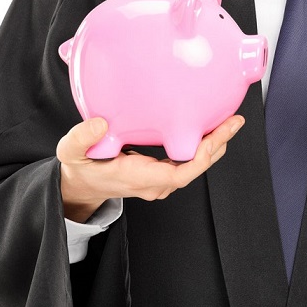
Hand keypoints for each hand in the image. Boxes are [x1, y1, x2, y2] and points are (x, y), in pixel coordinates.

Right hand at [56, 115, 243, 221]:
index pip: (179, 173)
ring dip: (213, 145)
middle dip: (217, 145)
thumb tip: (101, 123)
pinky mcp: (161, 174)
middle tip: (235, 121)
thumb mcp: (71, 151)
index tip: (217, 137)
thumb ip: (82, 137)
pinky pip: (188, 161)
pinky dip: (202, 145)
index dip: (202, 156)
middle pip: (195, 167)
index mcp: (138, 177)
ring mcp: (160, 180)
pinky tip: (211, 127)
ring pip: (194, 165)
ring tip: (230, 121)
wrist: (82, 186)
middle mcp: (154, 182)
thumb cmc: (80, 167)